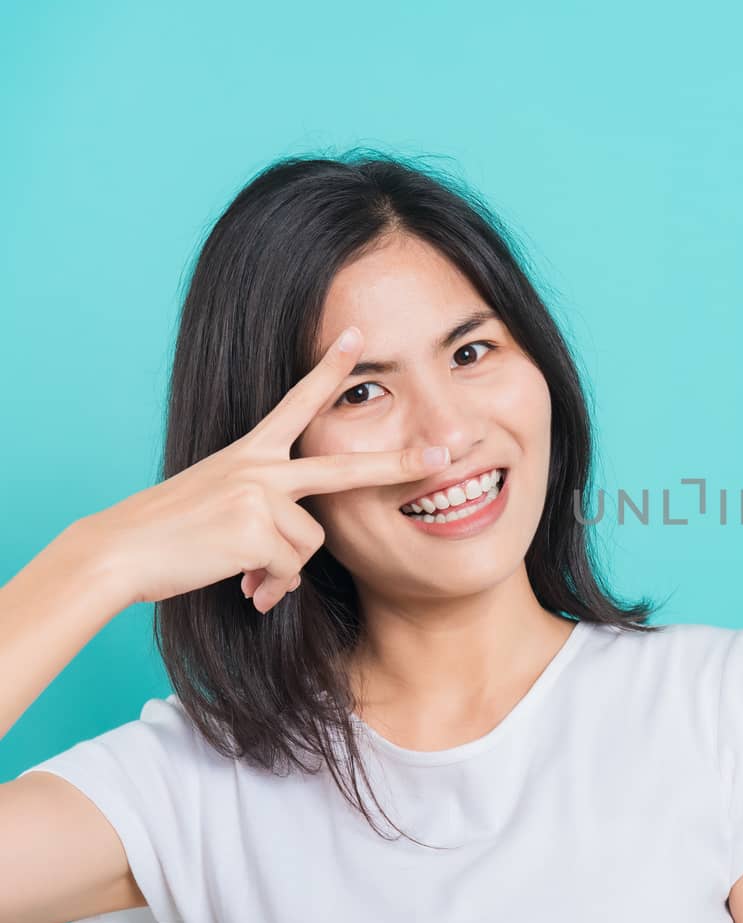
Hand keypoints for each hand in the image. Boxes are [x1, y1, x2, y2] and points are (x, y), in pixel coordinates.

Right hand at [80, 326, 449, 613]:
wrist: (119, 551)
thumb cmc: (169, 535)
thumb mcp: (222, 509)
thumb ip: (267, 522)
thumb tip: (288, 573)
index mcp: (251, 452)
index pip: (298, 402)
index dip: (329, 369)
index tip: (358, 336)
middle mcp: (259, 467)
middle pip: (345, 469)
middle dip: (398, 465)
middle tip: (443, 456)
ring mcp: (258, 496)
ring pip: (309, 544)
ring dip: (283, 570)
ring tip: (246, 574)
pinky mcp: (253, 530)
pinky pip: (288, 570)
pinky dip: (269, 586)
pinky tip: (241, 584)